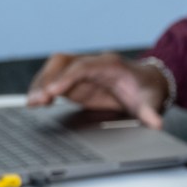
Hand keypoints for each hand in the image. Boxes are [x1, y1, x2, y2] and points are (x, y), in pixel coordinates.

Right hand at [26, 51, 169, 127]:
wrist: (148, 84)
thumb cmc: (148, 90)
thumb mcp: (152, 102)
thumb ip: (150, 112)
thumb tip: (155, 123)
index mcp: (112, 65)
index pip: (85, 66)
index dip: (67, 77)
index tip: (53, 91)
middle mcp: (93, 64)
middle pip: (64, 62)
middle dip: (48, 78)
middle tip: (37, 100)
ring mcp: (82, 71)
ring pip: (55, 68)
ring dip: (41, 83)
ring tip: (31, 103)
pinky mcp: (75, 81)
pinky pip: (54, 79)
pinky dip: (43, 89)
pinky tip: (34, 102)